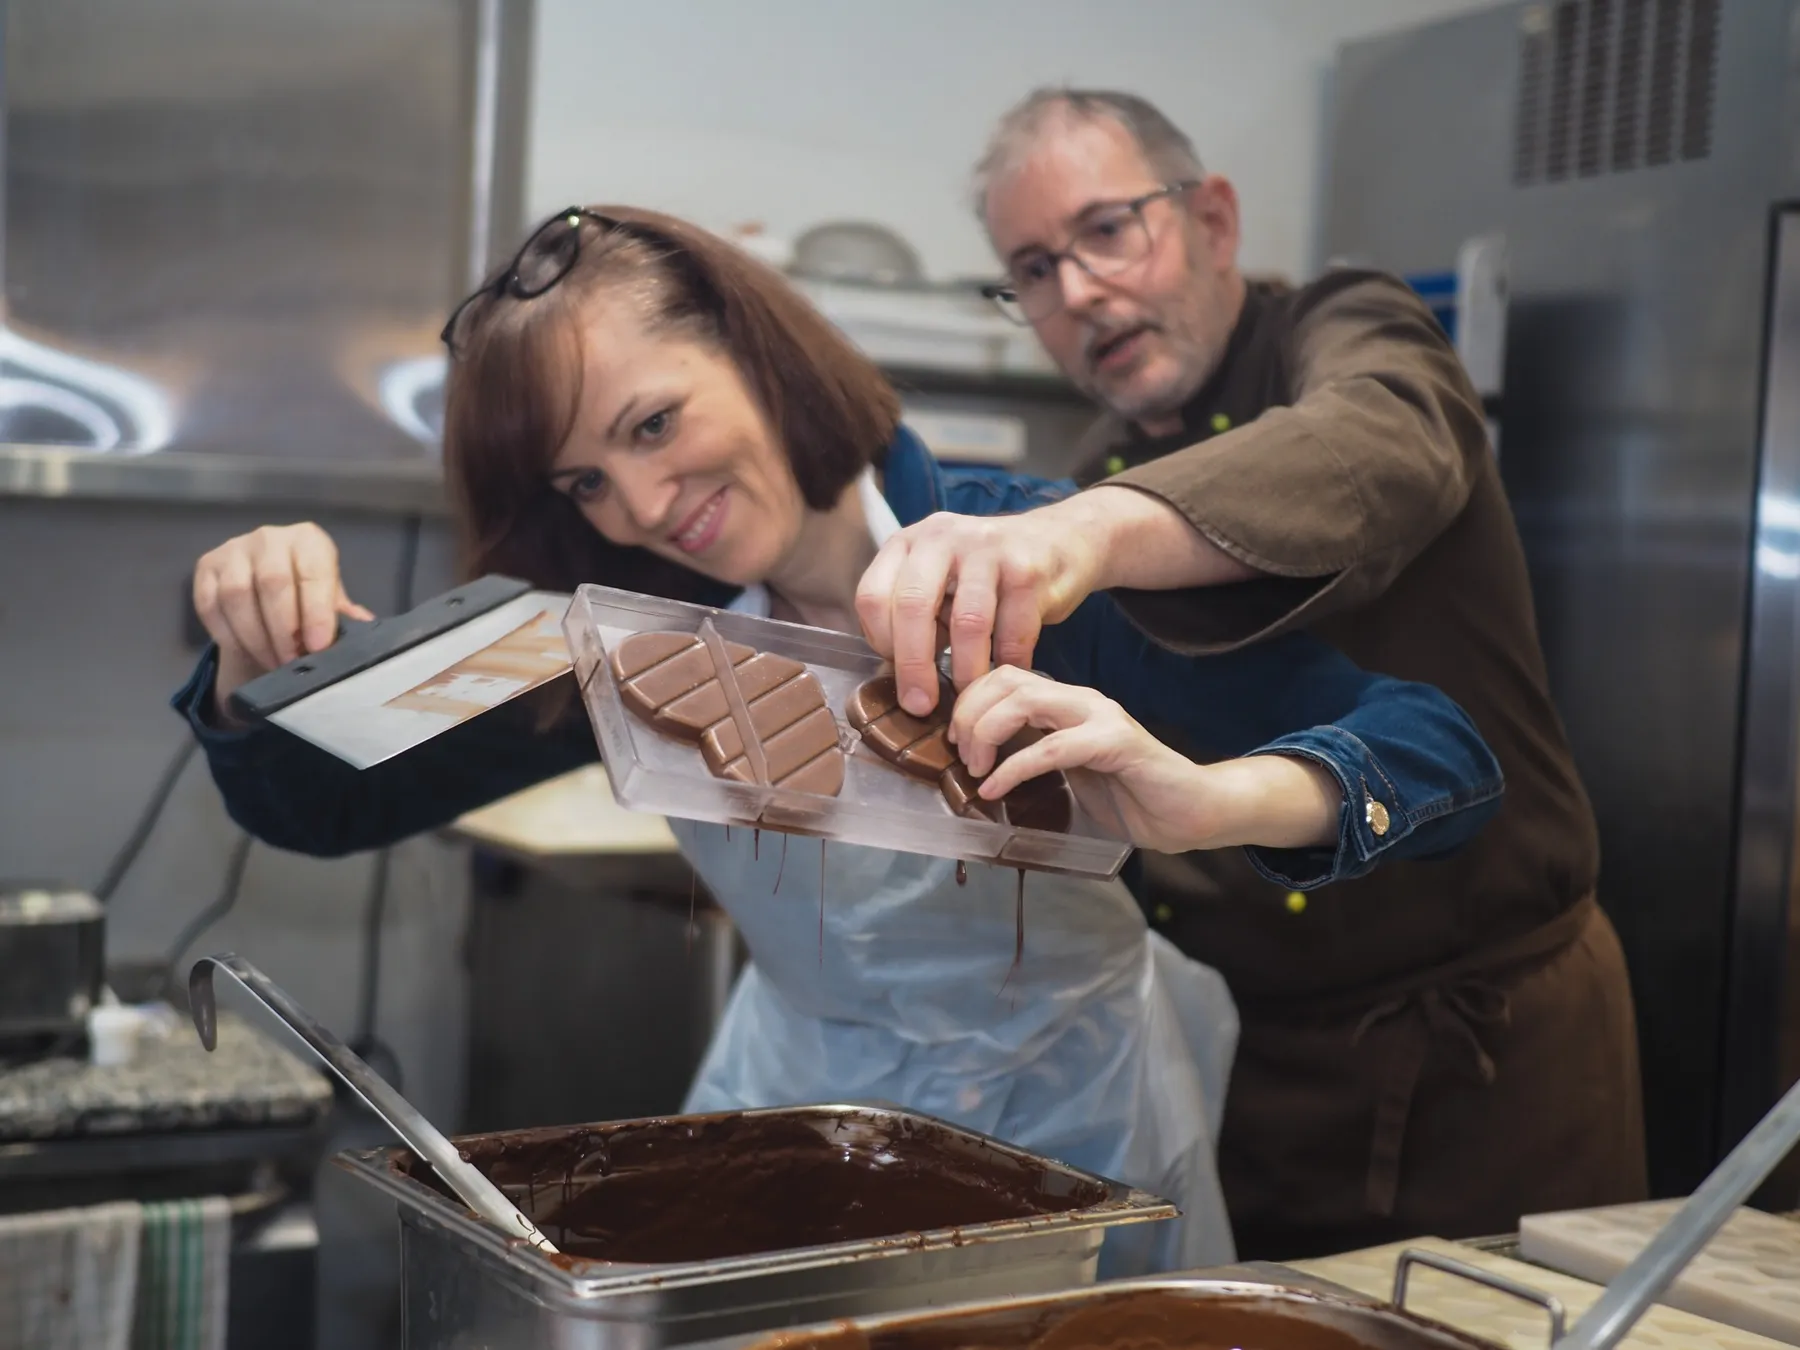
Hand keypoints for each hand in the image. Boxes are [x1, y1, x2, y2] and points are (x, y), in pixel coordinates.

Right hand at [192, 523, 373, 715]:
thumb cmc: (307, 593)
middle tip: (292, 660)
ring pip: (237, 595)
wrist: (267, 587)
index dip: (316, 612)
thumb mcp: (330, 599)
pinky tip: (246, 651)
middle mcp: (270, 538)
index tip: (318, 646)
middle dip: (284, 630)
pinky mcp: (205, 567)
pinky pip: (210, 605)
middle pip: (272, 582)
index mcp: (309, 540)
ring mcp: (233, 549)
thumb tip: (363, 629)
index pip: (313, 572)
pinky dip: (228, 635)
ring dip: (255, 637)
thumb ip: (343, 614)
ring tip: (272, 661)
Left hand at [855, 507, 1103, 717]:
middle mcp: (941, 537)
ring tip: (969, 697)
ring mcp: (987, 548)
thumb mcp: (940, 582)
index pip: (872, 595)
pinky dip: (1008, 663)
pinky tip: (1006, 676)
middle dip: (914, 666)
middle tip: (921, 706)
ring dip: (966, 671)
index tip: (897, 672)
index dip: (881, 642)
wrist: (1059, 540)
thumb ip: (916, 617)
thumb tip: (901, 680)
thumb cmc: (987, 576)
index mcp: (908, 543)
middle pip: (912, 606)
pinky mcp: (1028, 568)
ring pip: (967, 622)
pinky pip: (1013, 631)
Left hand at [949, 666, 1342, 855]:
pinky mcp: (1117, 743)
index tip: (951, 742)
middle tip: (959, 755)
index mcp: (1065, 702)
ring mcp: (1100, 717)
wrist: (1190, 812)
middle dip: (968, 714)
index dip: (966, 702)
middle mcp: (1080, 699)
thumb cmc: (1127, 795)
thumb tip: (973, 761)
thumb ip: (1028, 755)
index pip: (1001, 676)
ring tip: (976, 768)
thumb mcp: (1064, 772)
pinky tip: (996, 789)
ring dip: (986, 732)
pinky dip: (1015, 768)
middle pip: (1005, 680)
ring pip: (1025, 700)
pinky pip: (1053, 747)